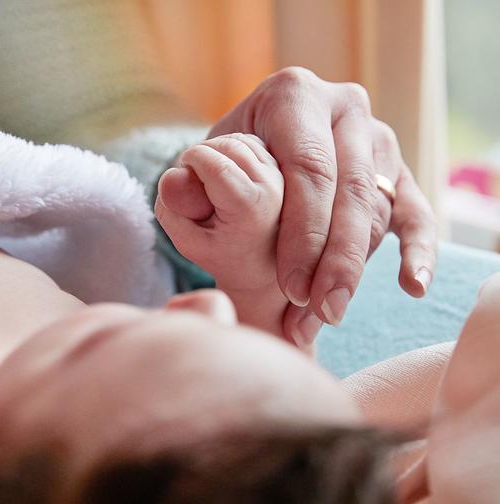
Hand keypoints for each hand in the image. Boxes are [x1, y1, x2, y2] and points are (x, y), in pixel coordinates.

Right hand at [155, 133, 282, 292]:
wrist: (261, 267)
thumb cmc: (222, 255)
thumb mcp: (188, 242)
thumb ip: (172, 211)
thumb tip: (172, 174)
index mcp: (250, 206)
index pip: (214, 162)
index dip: (189, 161)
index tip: (183, 179)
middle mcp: (272, 186)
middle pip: (226, 146)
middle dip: (201, 155)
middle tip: (193, 183)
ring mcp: (280, 175)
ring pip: (239, 141)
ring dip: (216, 152)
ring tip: (208, 181)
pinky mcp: (282, 167)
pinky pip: (249, 143)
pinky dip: (230, 151)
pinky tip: (225, 174)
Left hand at [207, 67, 436, 344]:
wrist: (262, 149)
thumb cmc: (231, 157)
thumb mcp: (204, 163)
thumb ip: (190, 181)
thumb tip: (175, 190)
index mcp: (294, 95)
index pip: (308, 168)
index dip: (302, 231)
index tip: (289, 287)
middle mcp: (344, 109)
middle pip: (350, 192)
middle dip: (334, 260)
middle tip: (317, 312)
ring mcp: (377, 138)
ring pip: (376, 210)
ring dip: (354, 269)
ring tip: (327, 316)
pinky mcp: (396, 171)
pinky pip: (416, 211)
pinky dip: (419, 249)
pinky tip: (412, 286)